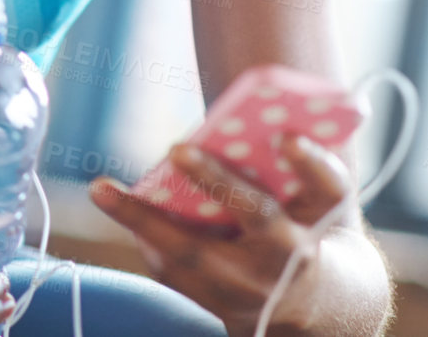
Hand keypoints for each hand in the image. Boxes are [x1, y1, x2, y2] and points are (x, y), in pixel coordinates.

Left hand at [88, 134, 356, 336]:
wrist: (313, 307)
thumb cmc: (307, 228)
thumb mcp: (317, 202)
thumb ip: (298, 164)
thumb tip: (255, 120)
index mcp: (318, 219)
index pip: (326, 187)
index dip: (309, 161)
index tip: (287, 134)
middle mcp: (287, 257)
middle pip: (255, 214)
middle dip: (217, 180)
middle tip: (177, 147)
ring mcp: (250, 288)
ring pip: (194, 254)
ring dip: (144, 220)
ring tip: (102, 189)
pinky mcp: (218, 305)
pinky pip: (173, 270)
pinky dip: (145, 236)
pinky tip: (119, 206)